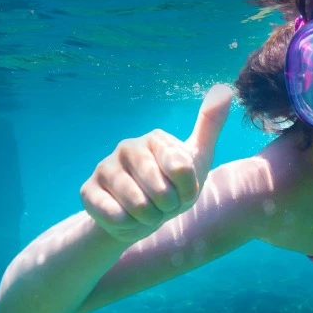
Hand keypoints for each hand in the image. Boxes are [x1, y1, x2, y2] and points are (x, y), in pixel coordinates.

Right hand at [80, 84, 233, 243]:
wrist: (142, 218)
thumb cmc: (173, 186)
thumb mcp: (198, 157)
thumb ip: (210, 125)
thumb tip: (225, 88)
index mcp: (155, 138)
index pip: (183, 169)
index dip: (187, 191)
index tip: (183, 190)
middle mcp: (127, 146)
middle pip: (161, 190)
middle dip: (168, 206)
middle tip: (165, 204)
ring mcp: (105, 167)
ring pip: (138, 205)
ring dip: (149, 217)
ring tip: (148, 210)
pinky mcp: (88, 191)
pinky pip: (116, 215)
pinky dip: (128, 224)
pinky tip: (126, 217)